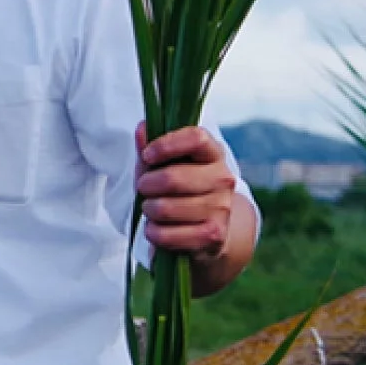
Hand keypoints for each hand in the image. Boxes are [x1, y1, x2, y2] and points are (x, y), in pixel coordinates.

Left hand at [135, 122, 237, 259]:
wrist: (206, 230)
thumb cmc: (180, 189)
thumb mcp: (163, 165)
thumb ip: (151, 147)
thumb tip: (142, 129)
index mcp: (213, 153)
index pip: (196, 138)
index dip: (167, 145)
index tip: (148, 155)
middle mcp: (222, 178)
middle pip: (173, 178)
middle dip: (147, 184)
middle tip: (144, 187)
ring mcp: (221, 208)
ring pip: (166, 208)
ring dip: (149, 210)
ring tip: (151, 208)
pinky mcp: (214, 235)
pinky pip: (168, 234)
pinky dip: (154, 232)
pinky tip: (157, 228)